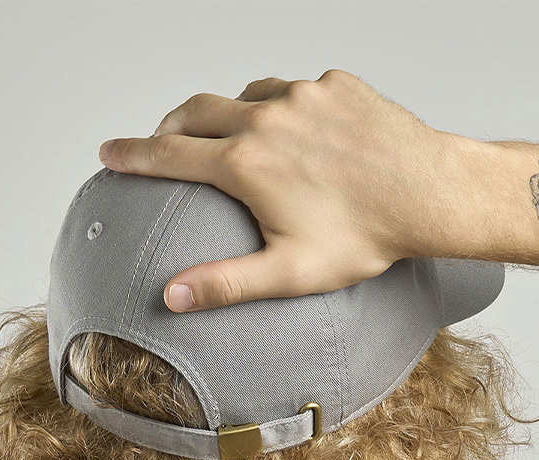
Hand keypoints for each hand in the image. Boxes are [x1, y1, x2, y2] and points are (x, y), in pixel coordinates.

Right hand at [98, 69, 466, 311]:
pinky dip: (281, 107)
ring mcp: (302, 94)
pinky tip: (295, 130)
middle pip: (196, 111)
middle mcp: (266, 117)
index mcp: (246, 163)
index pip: (169, 154)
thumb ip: (226, 283)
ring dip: (227, 112)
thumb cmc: (365, 237)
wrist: (430, 194)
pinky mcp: (335, 84)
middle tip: (160, 139)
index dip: (133, 155)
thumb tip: (171, 296)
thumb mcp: (290, 273)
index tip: (107, 152)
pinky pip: (295, 90)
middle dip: (170, 125)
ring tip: (229, 135)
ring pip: (246, 95)